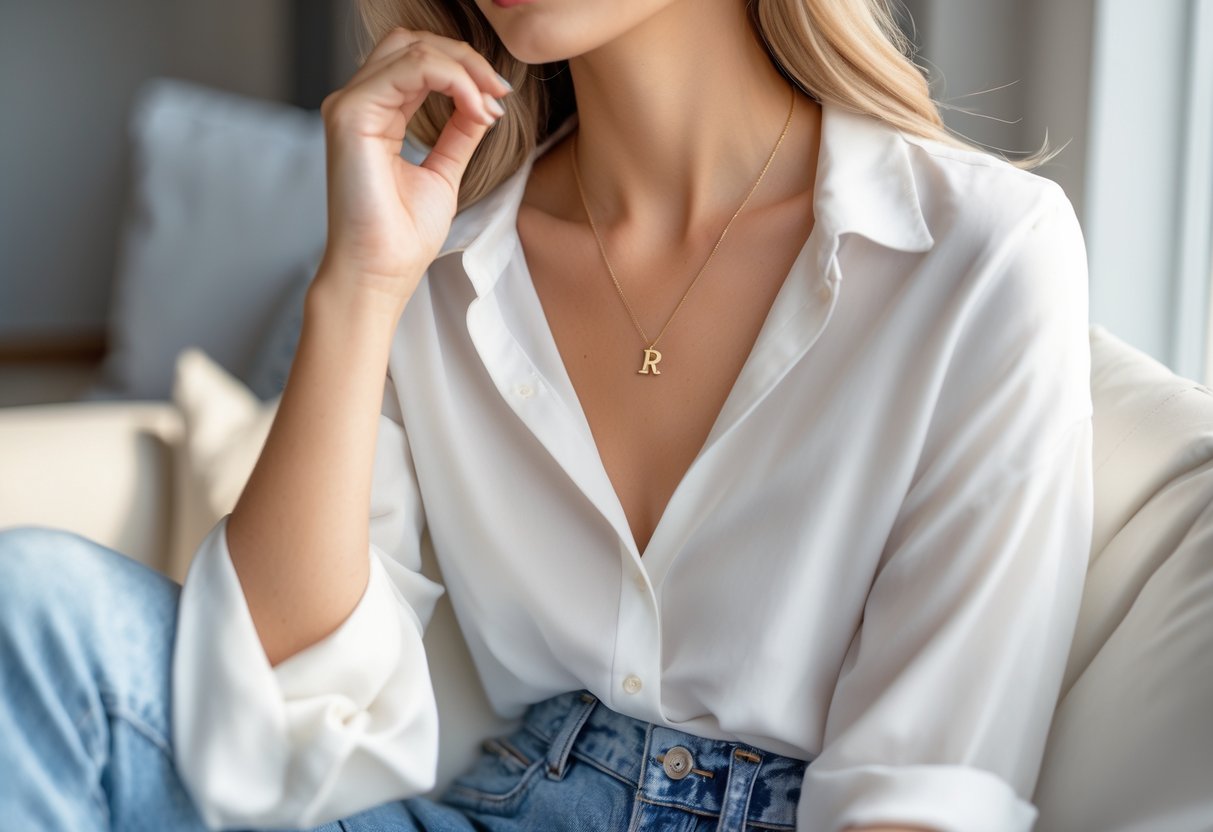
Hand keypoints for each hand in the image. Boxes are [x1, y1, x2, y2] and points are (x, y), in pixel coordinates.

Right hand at [315, 27, 512, 307]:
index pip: (417, 61)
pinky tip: (475, 107)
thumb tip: (484, 101)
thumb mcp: (444, 172)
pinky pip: (409, 69)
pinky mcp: (351, 114)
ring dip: (463, 67)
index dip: (464, 69)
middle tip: (499, 89)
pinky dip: (452, 80)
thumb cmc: (403, 236)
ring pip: (411, 48)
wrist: (382, 272)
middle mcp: (357, 104)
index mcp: (375, 115)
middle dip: (464, 58)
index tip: (500, 99)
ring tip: (491, 100)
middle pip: (412, 42)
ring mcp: (349, 105)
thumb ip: (459, 132)